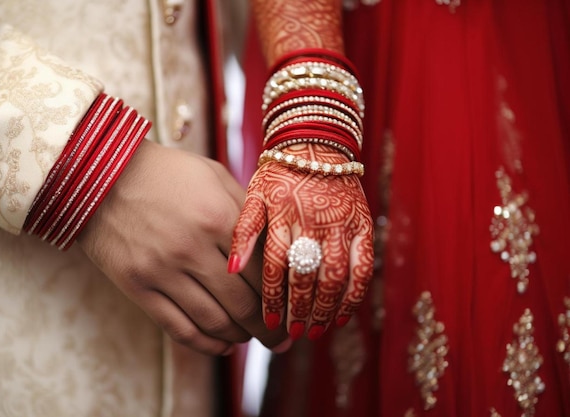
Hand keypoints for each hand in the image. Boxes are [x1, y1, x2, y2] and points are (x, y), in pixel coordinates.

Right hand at [78, 140, 288, 354]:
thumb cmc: (165, 172)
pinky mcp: (137, 287)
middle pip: (244, 305)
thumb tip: (275, 245)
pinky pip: (178, 328)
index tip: (292, 310)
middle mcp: (192, 247)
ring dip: (240, 337)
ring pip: (214, 322)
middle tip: (281, 340)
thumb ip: (245, 209)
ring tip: (251, 338)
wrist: (100, 173)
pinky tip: (222, 345)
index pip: (264, 271)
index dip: (283, 297)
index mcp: (217, 216)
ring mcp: (161, 270)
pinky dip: (206, 344)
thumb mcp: (213, 175)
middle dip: (269, 329)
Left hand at [229, 144, 373, 339]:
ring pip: (335, 276)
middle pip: (306, 276)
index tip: (267, 322)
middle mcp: (313, 221)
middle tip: (292, 332)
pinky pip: (363, 267)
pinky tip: (341, 315)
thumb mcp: (254, 196)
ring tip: (314, 331)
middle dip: (299, 309)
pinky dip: (354, 295)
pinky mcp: (363, 226)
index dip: (272, 298)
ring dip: (325, 308)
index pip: (276, 266)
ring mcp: (341, 225)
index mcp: (282, 215)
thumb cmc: (279, 176)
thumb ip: (244, 231)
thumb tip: (231, 269)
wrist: (316, 147)